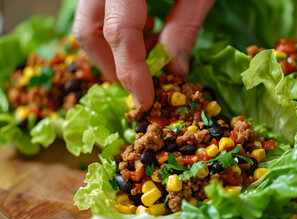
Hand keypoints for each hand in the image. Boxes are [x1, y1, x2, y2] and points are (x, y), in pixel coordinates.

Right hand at [72, 0, 213, 110]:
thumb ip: (185, 25)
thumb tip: (175, 70)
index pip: (118, 32)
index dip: (131, 72)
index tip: (145, 101)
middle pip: (88, 32)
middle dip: (113, 68)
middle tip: (141, 84)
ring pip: (87, 26)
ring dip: (114, 53)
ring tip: (150, 54)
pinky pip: (97, 15)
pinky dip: (115, 34)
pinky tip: (147, 31)